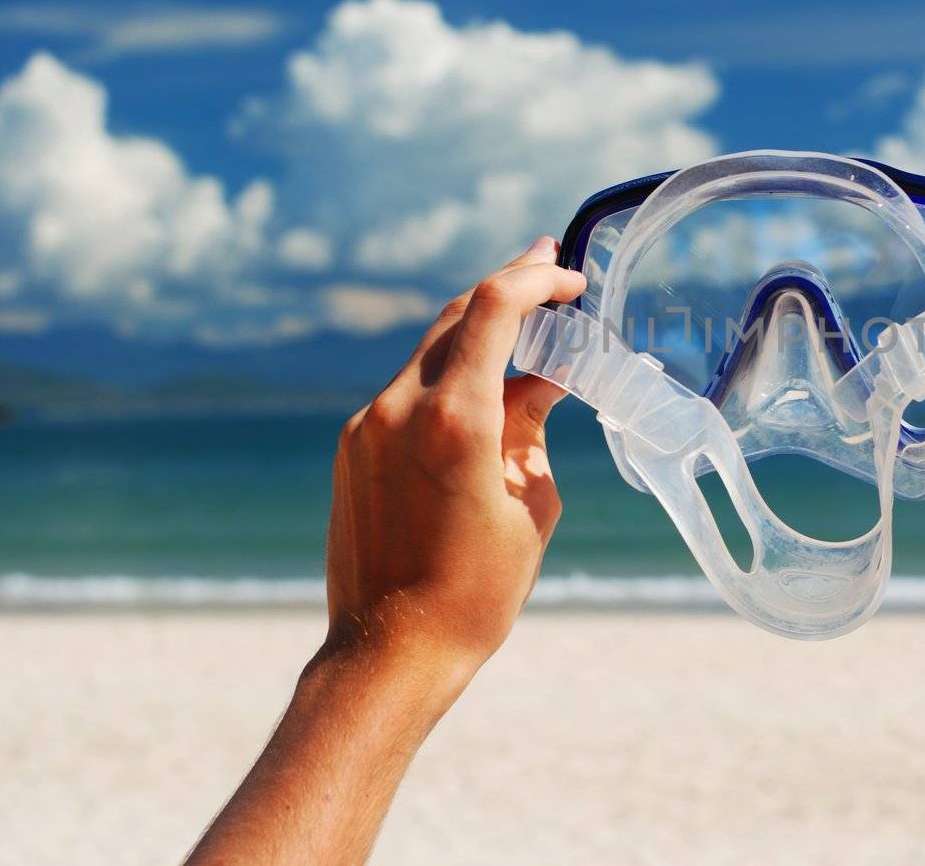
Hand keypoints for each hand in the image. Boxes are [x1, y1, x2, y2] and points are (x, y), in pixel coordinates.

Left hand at [325, 237, 586, 683]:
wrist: (389, 652)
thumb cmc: (476, 592)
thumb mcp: (531, 504)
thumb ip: (534, 429)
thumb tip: (543, 384)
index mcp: (455, 420)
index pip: (495, 308)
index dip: (537, 278)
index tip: (571, 279)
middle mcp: (400, 407)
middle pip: (458, 314)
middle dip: (509, 288)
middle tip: (551, 271)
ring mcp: (367, 425)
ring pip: (432, 350)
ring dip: (481, 334)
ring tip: (528, 336)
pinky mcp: (352, 446)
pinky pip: (408, 390)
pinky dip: (451, 375)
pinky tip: (484, 392)